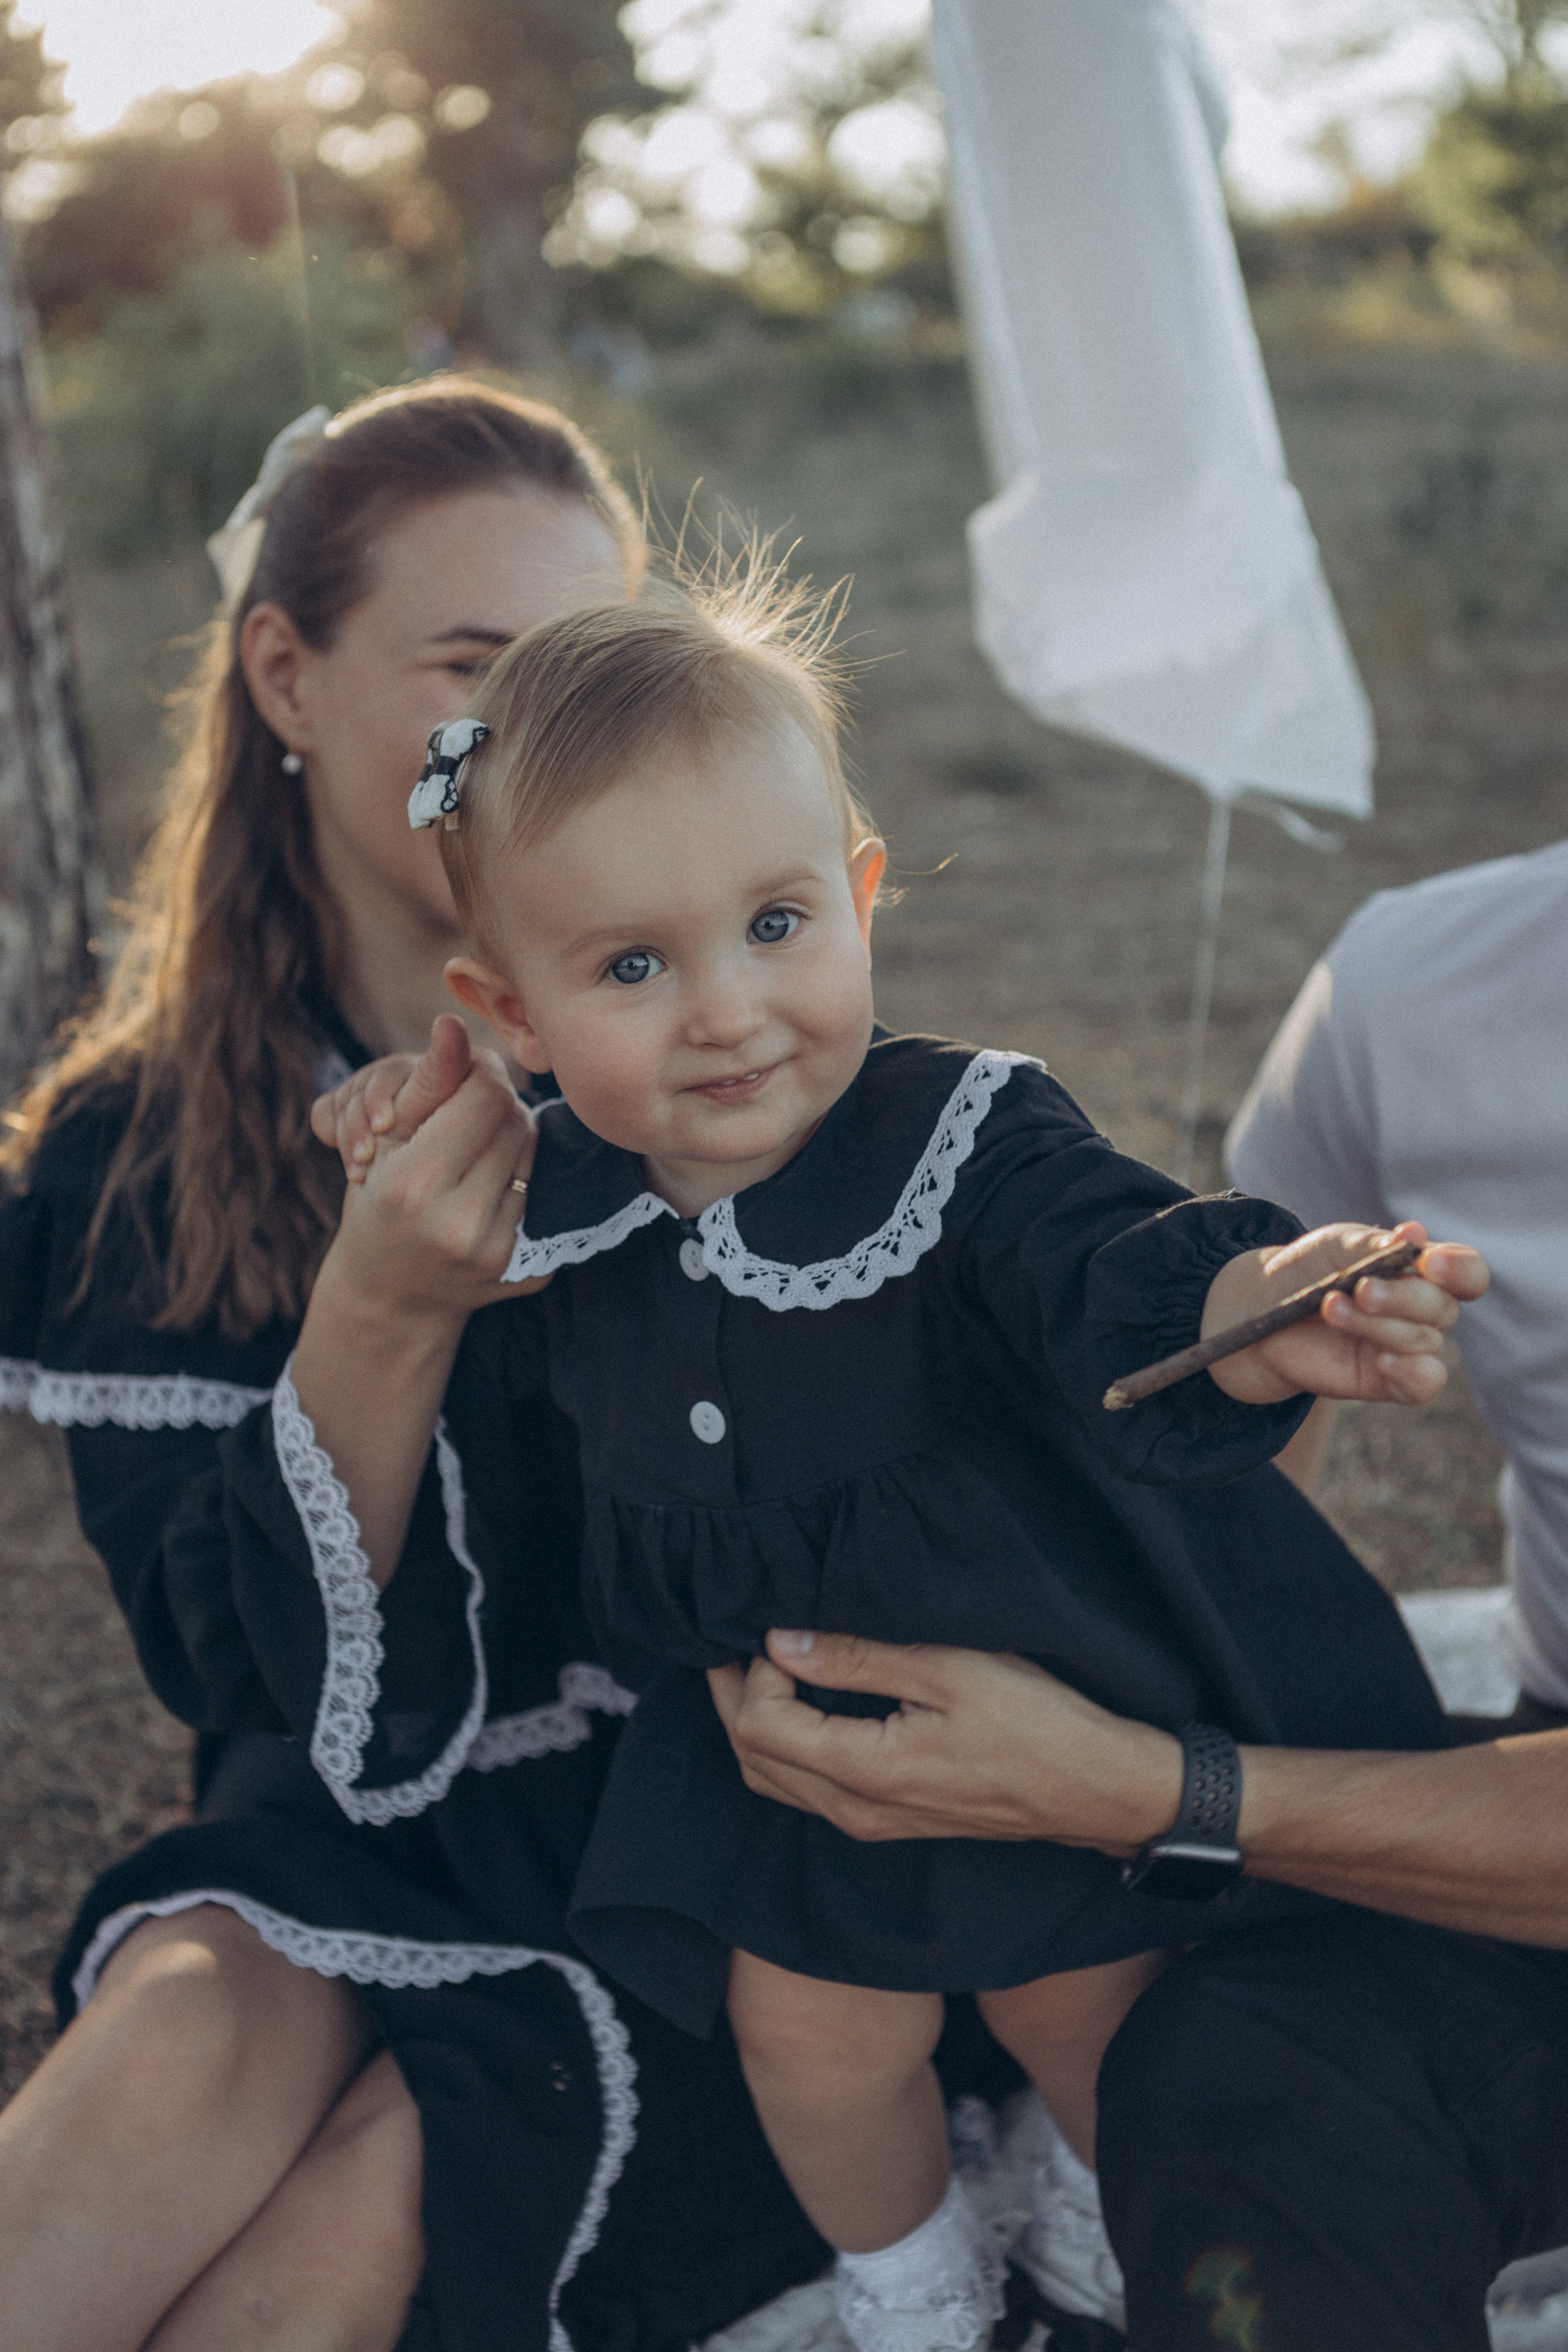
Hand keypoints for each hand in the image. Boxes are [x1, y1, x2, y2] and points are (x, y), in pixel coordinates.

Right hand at [323, 1035, 542, 1319]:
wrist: (390, 1293)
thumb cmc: (379, 1202)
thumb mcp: (384, 1140)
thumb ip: (426, 1082)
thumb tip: (453, 1024)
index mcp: (412, 1184)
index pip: (485, 1093)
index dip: (477, 1074)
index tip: (458, 1079)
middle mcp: (458, 1222)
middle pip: (515, 1117)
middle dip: (493, 1102)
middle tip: (462, 1115)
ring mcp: (495, 1250)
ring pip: (531, 1150)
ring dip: (508, 1135)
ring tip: (472, 1149)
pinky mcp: (524, 1268)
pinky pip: (542, 1190)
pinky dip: (518, 1176)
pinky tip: (486, 1188)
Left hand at [708, 1633, 1180, 1852]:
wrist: (1093, 1790)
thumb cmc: (1036, 1722)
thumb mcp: (950, 1668)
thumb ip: (860, 1656)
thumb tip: (782, 1641)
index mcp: (865, 1773)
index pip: (760, 1727)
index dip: (753, 1673)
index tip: (777, 1629)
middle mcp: (856, 1812)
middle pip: (752, 1760)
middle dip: (732, 1698)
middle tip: (733, 1642)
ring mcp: (872, 1823)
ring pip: (776, 1780)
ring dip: (754, 1723)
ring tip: (759, 1666)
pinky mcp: (889, 1819)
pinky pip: (808, 1789)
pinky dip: (786, 1744)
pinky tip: (803, 1702)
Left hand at [1204, 1219, 1488, 1407]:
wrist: (1263, 1310)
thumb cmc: (1309, 1270)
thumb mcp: (1337, 1245)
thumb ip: (1375, 1243)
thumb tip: (1412, 1235)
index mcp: (1422, 1270)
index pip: (1467, 1272)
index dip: (1459, 1269)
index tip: (1427, 1262)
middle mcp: (1423, 1309)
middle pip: (1442, 1307)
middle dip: (1400, 1297)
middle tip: (1359, 1289)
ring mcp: (1408, 1346)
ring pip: (1421, 1340)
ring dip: (1375, 1324)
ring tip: (1331, 1308)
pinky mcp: (1389, 1380)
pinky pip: (1424, 1382)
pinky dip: (1409, 1371)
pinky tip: (1381, 1360)